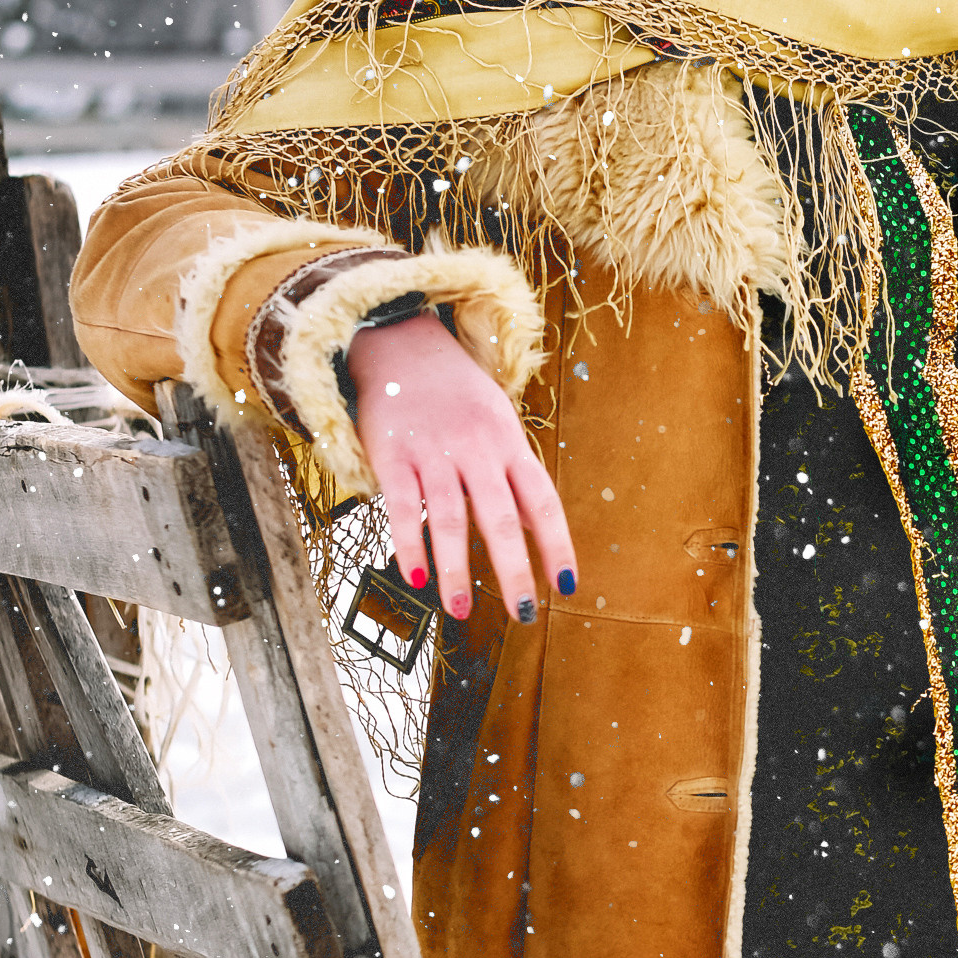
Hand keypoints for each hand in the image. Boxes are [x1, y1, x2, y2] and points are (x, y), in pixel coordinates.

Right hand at [345, 312, 576, 623]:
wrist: (402, 343)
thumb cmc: (458, 396)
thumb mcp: (499, 425)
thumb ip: (516, 476)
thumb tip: (538, 529)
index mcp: (509, 443)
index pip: (543, 500)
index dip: (557, 543)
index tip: (567, 586)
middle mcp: (476, 449)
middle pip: (499, 516)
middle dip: (513, 569)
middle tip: (522, 614)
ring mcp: (433, 451)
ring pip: (448, 517)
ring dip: (455, 568)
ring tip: (460, 609)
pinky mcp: (391, 454)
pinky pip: (401, 506)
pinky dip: (408, 542)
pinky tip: (414, 576)